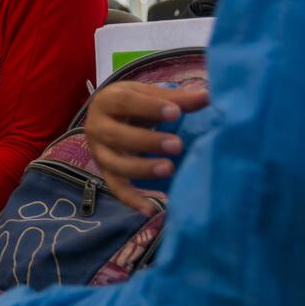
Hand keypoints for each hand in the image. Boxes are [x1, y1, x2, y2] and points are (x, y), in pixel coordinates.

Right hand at [84, 81, 209, 212]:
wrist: (108, 116)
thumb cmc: (134, 104)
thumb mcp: (149, 95)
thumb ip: (175, 99)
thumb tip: (207, 97)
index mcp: (107, 101)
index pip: (125, 102)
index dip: (149, 107)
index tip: (176, 113)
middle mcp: (97, 127)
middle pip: (117, 135)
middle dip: (147, 141)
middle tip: (177, 144)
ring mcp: (99, 152)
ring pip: (115, 164)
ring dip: (141, 169)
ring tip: (170, 169)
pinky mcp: (105, 172)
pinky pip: (116, 188)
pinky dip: (132, 200)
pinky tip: (151, 210)